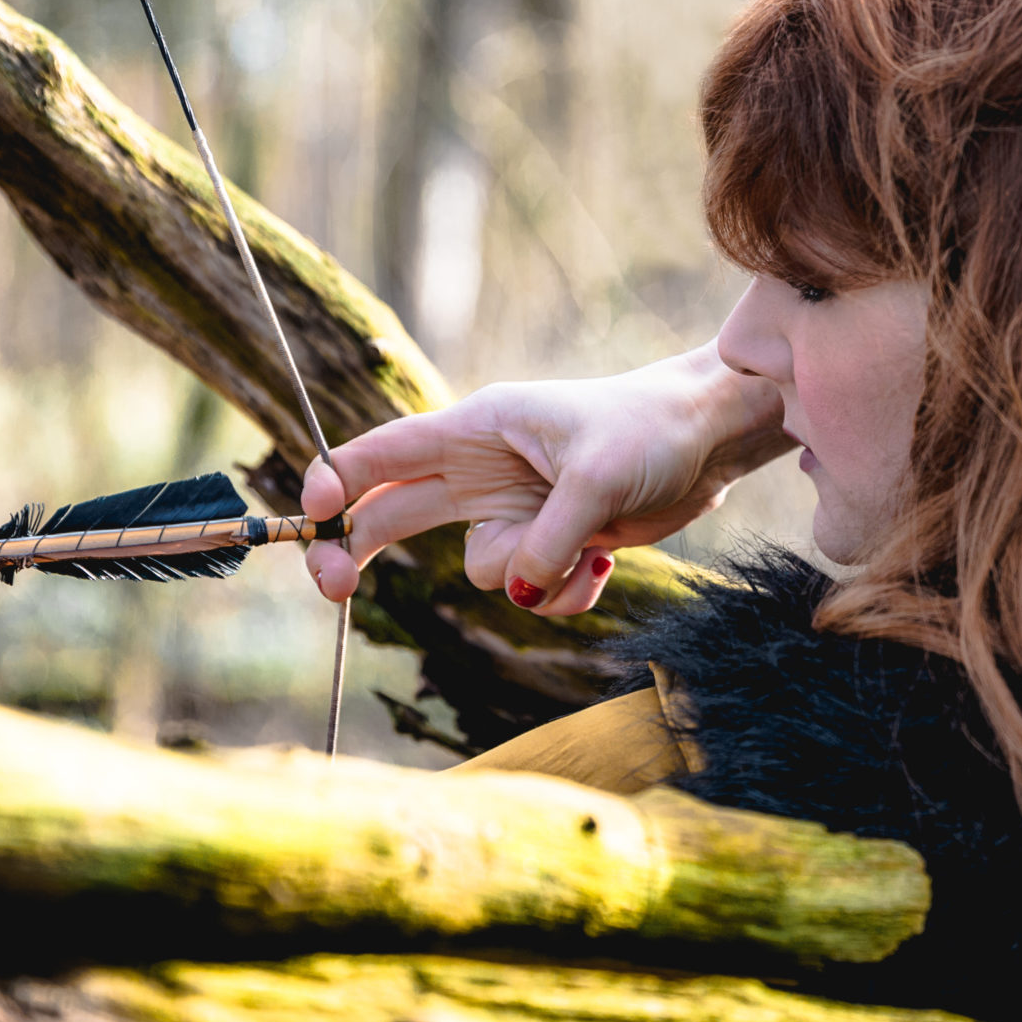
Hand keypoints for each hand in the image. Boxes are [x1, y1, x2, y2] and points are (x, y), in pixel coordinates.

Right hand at [301, 342, 789, 615]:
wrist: (708, 441)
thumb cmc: (651, 431)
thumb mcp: (597, 478)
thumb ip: (546, 539)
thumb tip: (519, 592)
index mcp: (477, 429)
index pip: (385, 453)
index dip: (338, 480)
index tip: (313, 512)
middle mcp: (484, 470)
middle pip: (394, 516)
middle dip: (358, 551)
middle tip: (333, 587)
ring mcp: (514, 509)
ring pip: (482, 570)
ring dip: (530, 576)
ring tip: (588, 543)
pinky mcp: (549, 541)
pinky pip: (531, 591)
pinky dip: (564, 592)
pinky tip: (603, 561)